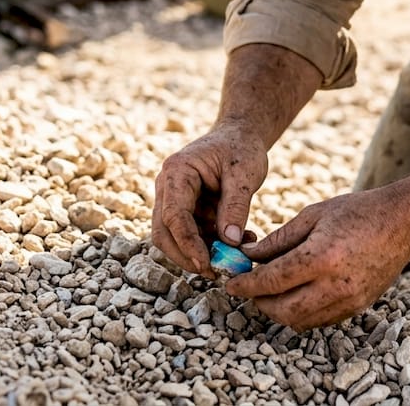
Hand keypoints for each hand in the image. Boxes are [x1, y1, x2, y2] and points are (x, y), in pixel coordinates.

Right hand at [151, 125, 267, 277]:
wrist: (240, 136)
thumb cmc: (241, 148)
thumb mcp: (245, 173)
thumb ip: (236, 206)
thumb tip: (229, 242)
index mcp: (177, 172)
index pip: (173, 216)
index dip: (187, 244)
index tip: (206, 264)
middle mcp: (168, 188)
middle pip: (164, 233)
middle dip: (187, 256)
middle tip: (215, 272)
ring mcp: (174, 200)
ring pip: (177, 238)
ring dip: (204, 251)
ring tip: (238, 254)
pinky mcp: (187, 211)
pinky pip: (193, 235)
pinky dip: (213, 244)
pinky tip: (239, 242)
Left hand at [226, 189, 409, 330]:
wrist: (402, 223)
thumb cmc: (356, 212)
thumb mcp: (313, 216)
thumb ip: (278, 240)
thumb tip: (248, 256)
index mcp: (321, 257)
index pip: (272, 281)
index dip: (246, 285)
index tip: (232, 283)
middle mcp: (335, 285)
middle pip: (282, 310)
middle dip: (259, 302)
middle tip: (249, 288)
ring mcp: (348, 300)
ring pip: (299, 321)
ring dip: (278, 310)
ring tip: (270, 291)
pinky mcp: (357, 307)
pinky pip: (319, 321)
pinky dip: (300, 313)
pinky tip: (295, 294)